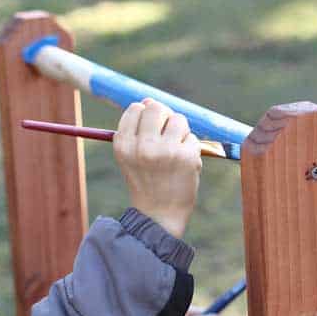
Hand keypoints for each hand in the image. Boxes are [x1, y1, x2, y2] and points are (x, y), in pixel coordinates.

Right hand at [114, 99, 201, 238]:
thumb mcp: (131, 155)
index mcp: (123, 144)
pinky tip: (182, 166)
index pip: (136, 109)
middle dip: (164, 117)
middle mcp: (142, 146)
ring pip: (179, 119)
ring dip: (180, 132)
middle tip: (166, 136)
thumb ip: (137, 128)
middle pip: (156, 107)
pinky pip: (193, 138)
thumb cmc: (146, 181)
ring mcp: (166, 151)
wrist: (159, 215)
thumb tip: (148, 100)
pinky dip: (190, 149)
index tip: (150, 131)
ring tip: (175, 152)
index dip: (146, 116)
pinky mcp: (187, 157)